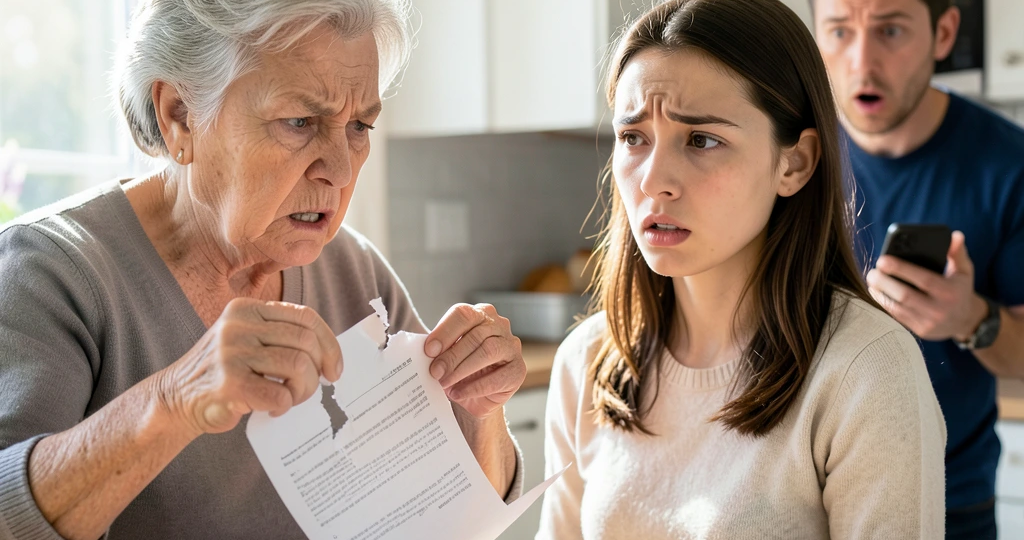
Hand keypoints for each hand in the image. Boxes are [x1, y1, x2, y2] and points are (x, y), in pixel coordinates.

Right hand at [157, 298, 341, 435]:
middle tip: (307, 389)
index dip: (329, 344)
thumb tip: (330, 357)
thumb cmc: (224, 373)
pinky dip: (284, 405)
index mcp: (247, 309)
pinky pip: (280, 394)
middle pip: (305, 342)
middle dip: (316, 371)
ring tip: (289, 399)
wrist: (174, 399)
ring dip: (302, 390)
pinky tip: (271, 408)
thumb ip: (281, 337)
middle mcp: (238, 325)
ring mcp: (232, 353)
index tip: (334, 369)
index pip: (306, 317)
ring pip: (298, 366)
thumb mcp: (247, 340)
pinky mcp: (229, 384)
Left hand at [425, 303, 525, 417]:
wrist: (475, 395)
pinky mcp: (518, 370)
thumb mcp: (447, 354)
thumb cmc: (459, 368)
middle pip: (476, 335)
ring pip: (489, 351)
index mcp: (480, 314)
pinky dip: (474, 387)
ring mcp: (512, 346)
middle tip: (435, 372)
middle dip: (452, 355)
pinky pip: (498, 377)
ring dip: (462, 369)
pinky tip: (458, 393)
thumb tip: (425, 353)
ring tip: (445, 383)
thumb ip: (440, 349)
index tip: (429, 350)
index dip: (445, 331)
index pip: (463, 314)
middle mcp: (499, 325)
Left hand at [867, 231, 986, 340]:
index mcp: (950, 292)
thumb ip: (957, 252)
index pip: (923, 279)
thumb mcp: (964, 270)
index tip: (882, 260)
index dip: (901, 269)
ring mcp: (929, 323)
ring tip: (872, 281)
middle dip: (885, 282)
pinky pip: (897, 316)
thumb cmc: (960, 289)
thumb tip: (955, 235)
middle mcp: (940, 310)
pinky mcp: (919, 331)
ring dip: (881, 293)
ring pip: (898, 308)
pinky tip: (876, 293)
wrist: (965, 320)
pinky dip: (885, 303)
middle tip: (872, 271)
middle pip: (905, 295)